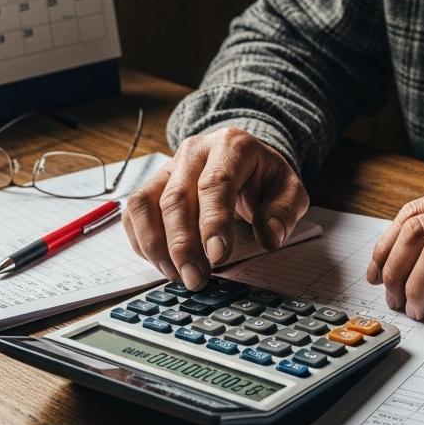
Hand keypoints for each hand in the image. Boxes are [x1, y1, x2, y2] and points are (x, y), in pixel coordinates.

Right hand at [122, 127, 308, 289]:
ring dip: (156, 246)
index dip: (214, 222)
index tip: (218, 257)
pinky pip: (134, 212)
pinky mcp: (153, 183)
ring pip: (146, 204)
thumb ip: (283, 212)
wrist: (246, 160)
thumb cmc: (265, 178)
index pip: (216, 183)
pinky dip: (142, 241)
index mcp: (232, 146)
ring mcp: (169, 166)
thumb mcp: (289, 189)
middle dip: (183, 245)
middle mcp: (195, 150)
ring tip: (177, 276)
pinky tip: (162, 263)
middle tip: (195, 278)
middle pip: (177, 198)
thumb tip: (269, 238)